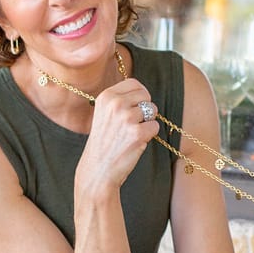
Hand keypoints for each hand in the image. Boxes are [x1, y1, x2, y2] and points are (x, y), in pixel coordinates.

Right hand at [76, 76, 159, 194]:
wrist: (98, 169)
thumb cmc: (104, 142)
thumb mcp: (104, 114)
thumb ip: (120, 100)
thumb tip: (142, 92)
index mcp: (106, 96)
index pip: (134, 83)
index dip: (139, 95)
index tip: (135, 107)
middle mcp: (115, 104)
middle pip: (146, 96)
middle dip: (145, 109)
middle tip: (132, 124)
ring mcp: (127, 118)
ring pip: (153, 111)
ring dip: (147, 123)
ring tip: (131, 134)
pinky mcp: (137, 133)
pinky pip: (155, 126)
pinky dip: (149, 135)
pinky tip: (135, 142)